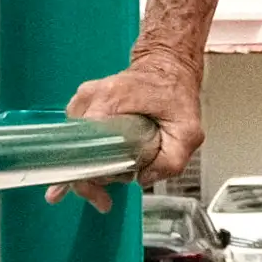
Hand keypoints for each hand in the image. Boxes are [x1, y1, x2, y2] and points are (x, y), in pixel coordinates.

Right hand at [68, 55, 201, 185]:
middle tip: (107, 195)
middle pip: (75, 148)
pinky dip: (87, 154)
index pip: (84, 144)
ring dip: (90, 166)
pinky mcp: (84, 105)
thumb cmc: (175, 93)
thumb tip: (143, 178)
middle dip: (90, 176)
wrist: (168, 67)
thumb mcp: (188, 131)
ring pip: (74, 145)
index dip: (91, 173)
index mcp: (110, 99)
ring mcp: (84, 100)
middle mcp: (90, 97)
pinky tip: (101, 166)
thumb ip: (171, 160)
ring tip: (113, 176)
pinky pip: (77, 137)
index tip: (102, 191)